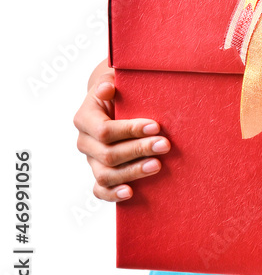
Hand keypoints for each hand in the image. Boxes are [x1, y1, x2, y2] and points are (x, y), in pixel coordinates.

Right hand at [73, 59, 170, 201]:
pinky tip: (131, 192)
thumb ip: (108, 83)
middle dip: (139, 150)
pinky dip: (113, 194)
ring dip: (133, 172)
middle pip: (109, 154)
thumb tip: (107, 89)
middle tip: (165, 145)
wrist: (113, 102)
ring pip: (106, 175)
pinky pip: (101, 190)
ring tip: (157, 166)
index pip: (105, 131)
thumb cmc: (118, 90)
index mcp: (84, 118)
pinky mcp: (99, 174)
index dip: (130, 130)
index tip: (156, 126)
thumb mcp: (112, 80)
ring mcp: (91, 160)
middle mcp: (84, 142)